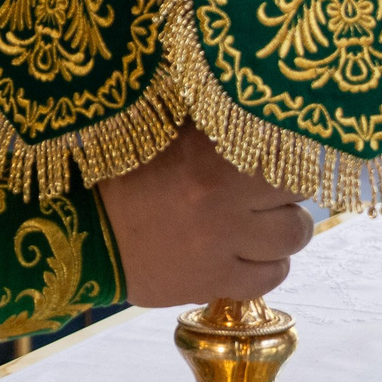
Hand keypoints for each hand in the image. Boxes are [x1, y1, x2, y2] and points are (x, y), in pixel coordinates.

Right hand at [95, 121, 312, 305]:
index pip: (286, 144)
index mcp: (209, 151)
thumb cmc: (125, 175)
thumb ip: (211, 118)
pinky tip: (246, 256)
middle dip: (287, 187)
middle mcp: (221, 196)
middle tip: (266, 190)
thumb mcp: (165, 131)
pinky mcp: (213, 281)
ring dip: (281, 229)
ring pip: (293, 236)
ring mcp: (220, 243)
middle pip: (298, 190)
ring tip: (258, 225)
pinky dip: (266, 266)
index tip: (279, 151)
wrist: (83, 233)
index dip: (288, 147)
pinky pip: (270, 277)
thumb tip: (254, 100)